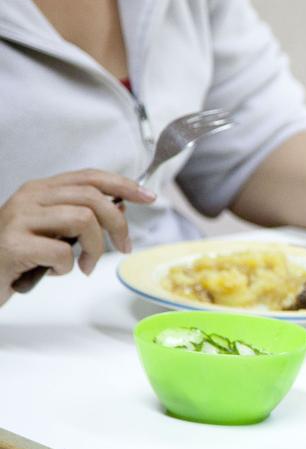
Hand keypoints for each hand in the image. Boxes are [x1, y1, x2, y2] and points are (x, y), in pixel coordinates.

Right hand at [0, 170, 155, 305]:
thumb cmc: (19, 255)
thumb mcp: (52, 229)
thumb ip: (78, 215)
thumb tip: (120, 206)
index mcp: (40, 190)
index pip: (90, 176)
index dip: (123, 185)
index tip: (149, 197)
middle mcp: (29, 197)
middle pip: (93, 198)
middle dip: (117, 225)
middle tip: (122, 248)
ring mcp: (19, 219)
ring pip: (83, 220)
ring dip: (94, 248)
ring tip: (85, 266)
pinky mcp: (13, 244)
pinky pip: (61, 252)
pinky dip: (66, 267)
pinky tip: (53, 271)